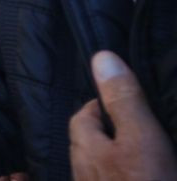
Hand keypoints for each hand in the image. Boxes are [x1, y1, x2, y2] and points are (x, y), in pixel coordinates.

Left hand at [69, 51, 176, 179]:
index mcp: (88, 151)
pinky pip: (101, 177)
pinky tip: (132, 174)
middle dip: (105, 133)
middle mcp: (84, 173)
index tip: (124, 103)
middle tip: (133, 126)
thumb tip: (102, 57)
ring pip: (95, 167)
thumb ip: (123, 102)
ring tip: (135, 155)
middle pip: (87, 144)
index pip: (84, 116)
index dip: (103, 106)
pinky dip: (114, 174)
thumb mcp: (142, 139)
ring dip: (111, 159)